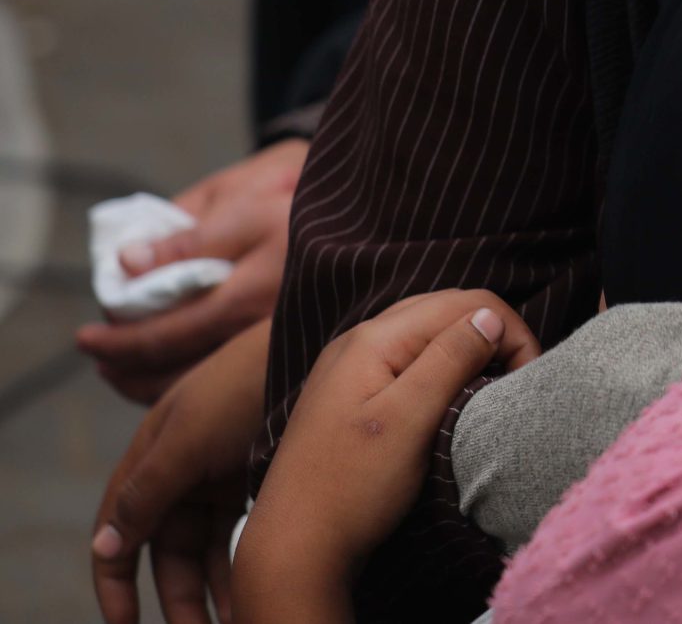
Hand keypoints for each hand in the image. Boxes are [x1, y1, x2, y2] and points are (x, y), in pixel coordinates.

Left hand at [78, 139, 307, 402]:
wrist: (363, 202)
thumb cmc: (292, 190)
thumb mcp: (238, 198)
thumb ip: (184, 237)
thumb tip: (127, 264)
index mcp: (252, 289)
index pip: (169, 333)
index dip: (119, 341)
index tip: (86, 337)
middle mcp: (266, 326)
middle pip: (181, 371)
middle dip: (129, 369)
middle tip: (99, 359)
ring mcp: (279, 341)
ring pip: (205, 383)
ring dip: (153, 382)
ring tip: (124, 370)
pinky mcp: (291, 344)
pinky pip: (230, 379)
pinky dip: (190, 381)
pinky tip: (172, 368)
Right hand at [90, 318, 268, 623]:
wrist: (322, 338)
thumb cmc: (249, 380)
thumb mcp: (190, 436)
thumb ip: (148, 491)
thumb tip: (106, 547)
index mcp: (154, 452)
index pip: (120, 526)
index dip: (115, 579)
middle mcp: (184, 464)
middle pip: (168, 548)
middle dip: (178, 597)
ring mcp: (224, 468)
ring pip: (208, 544)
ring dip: (215, 586)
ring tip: (236, 620)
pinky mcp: (263, 470)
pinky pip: (242, 528)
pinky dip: (244, 559)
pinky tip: (257, 588)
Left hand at [232, 290, 537, 618]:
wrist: (292, 547)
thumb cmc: (350, 487)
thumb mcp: (409, 420)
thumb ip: (449, 359)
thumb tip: (490, 317)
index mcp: (374, 339)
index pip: (465, 303)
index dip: (509, 331)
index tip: (527, 379)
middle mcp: (359, 341)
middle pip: (447, 309)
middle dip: (492, 334)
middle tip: (516, 382)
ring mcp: (351, 366)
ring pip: (429, 332)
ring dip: (468, 350)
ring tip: (491, 389)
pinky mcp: (351, 393)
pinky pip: (409, 357)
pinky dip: (443, 366)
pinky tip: (451, 397)